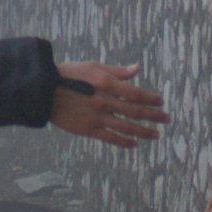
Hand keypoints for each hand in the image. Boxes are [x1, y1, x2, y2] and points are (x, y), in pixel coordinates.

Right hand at [50, 62, 168, 146]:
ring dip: (143, 131)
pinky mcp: (87, 129)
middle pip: (135, 111)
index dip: (150, 99)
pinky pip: (109, 137)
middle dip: (153, 115)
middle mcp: (104, 101)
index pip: (135, 93)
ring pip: (125, 126)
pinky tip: (134, 144)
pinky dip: (123, 141)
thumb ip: (117, 71)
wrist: (44, 91)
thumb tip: (137, 68)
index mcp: (107, 83)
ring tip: (156, 134)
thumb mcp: (93, 67)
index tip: (161, 102)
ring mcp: (96, 116)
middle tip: (167, 119)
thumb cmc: (69, 75)